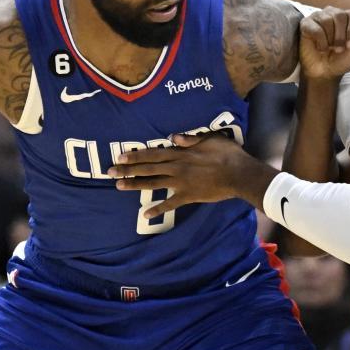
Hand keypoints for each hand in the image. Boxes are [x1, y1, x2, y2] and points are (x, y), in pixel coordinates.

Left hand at [108, 133, 276, 216]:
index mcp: (180, 153)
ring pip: (154, 184)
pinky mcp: (188, 196)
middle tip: (109, 172)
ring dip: (135, 185)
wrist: (239, 175)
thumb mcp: (210, 139)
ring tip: (119, 187)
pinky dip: (158, 209)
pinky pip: (170, 204)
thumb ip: (190, 139)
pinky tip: (145, 213)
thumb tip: (172, 136)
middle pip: (147, 169)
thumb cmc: (227, 154)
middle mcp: (176, 168)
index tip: (120, 157)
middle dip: (127, 170)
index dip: (135, 156)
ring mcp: (181, 183)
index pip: (153, 154)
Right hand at [299, 8, 349, 80]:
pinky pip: (315, 28)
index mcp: (347, 18)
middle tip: (339, 49)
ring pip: (327, 20)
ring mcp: (318, 18)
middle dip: (342, 36)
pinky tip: (320, 48)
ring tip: (329, 48)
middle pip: (340, 15)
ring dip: (331, 39)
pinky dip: (320, 42)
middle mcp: (333, 14)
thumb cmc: (343, 61)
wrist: (326, 74)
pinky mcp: (306, 25)